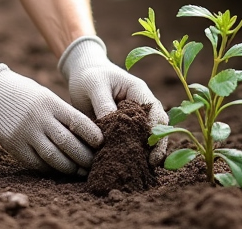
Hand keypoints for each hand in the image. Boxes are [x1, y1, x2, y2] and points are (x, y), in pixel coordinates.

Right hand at [0, 41, 102, 174]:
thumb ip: (61, 112)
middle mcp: (39, 118)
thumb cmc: (21, 93)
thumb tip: (85, 133)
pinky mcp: (13, 146)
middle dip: (85, 157)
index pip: (78, 121)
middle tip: (95, 164)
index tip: (102, 143)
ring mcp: (26, 133)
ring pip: (54, 157)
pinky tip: (58, 170)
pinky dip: (50, 169)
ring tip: (79, 171)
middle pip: (68, 143)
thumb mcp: (43, 95)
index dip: (92, 135)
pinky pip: (36, 163)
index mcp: (50, 102)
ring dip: (69, 168)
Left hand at [58, 35, 169, 164]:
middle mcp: (141, 105)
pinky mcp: (125, 127)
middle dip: (156, 145)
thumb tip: (108, 132)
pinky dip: (134, 151)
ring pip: (149, 135)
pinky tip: (130, 165)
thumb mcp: (94, 86)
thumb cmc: (89, 76)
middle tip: (150, 164)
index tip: (151, 149)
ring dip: (148, 150)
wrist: (82, 73)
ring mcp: (135, 117)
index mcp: (138, 91)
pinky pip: (134, 140)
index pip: (154, 112)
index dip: (156, 131)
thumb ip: (103, 106)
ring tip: (143, 168)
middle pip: (158, 126)